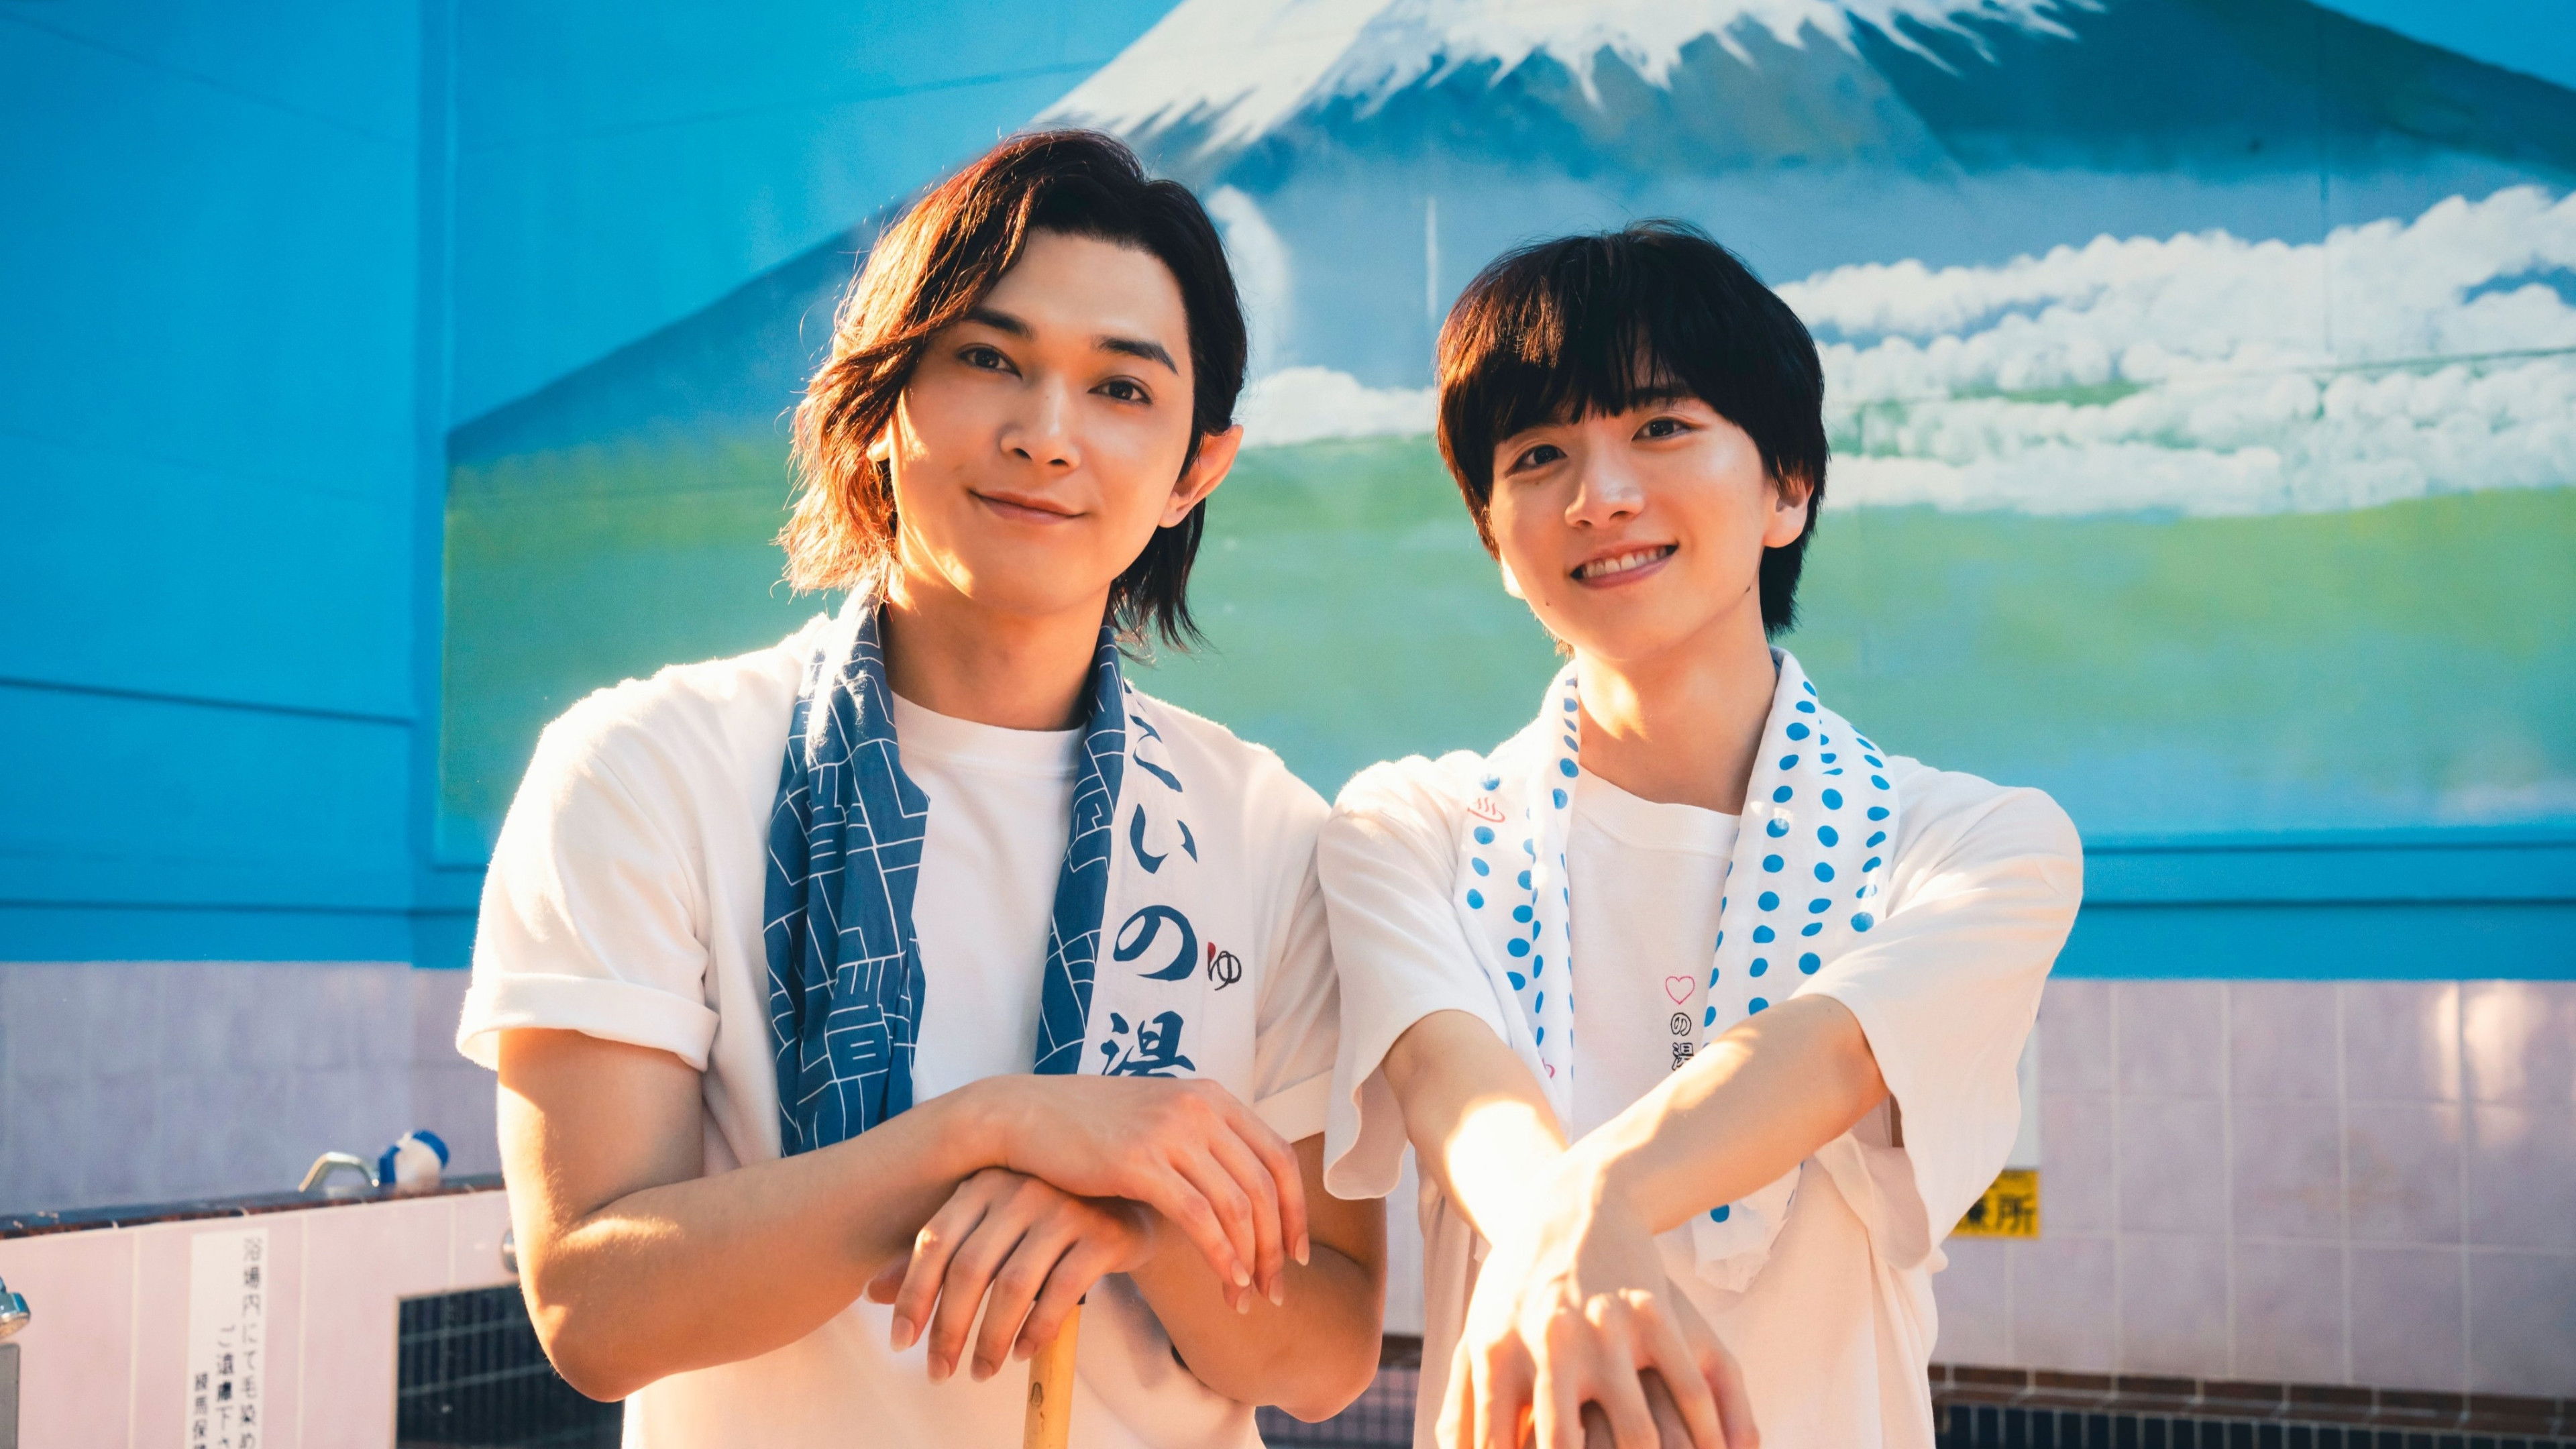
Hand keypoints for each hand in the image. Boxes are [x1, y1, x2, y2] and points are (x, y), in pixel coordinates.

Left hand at [869, 1168, 1158, 1382]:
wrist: (1130, 1202)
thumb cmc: (1044, 1220)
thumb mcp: (989, 1229)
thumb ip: (939, 1257)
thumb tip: (873, 1293)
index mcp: (983, 1183)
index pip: (934, 1242)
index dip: (912, 1297)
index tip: (901, 1344)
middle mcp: (1020, 1188)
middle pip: (969, 1269)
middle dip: (949, 1329)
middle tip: (939, 1372)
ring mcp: (1064, 1208)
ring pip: (1013, 1285)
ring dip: (990, 1338)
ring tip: (981, 1371)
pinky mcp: (1102, 1233)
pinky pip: (1061, 1292)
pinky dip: (1036, 1329)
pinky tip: (1021, 1352)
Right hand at [975, 1074, 1307, 1312]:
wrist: (1023, 1114)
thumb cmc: (1089, 1128)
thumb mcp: (1158, 1119)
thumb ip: (1201, 1143)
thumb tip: (1241, 1191)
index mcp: (1211, 1097)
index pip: (1278, 1157)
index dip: (1297, 1211)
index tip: (1296, 1254)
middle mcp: (1199, 1108)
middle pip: (1265, 1187)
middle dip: (1277, 1246)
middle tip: (1277, 1290)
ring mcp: (1169, 1132)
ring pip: (1236, 1206)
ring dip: (1250, 1260)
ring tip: (1248, 1298)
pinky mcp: (1139, 1161)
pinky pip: (1199, 1217)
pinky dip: (1221, 1255)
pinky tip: (1226, 1283)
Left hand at [1442, 1163, 1754, 1448]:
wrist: (1571, 1203)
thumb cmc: (1517, 1288)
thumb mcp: (1480, 1338)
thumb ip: (1464, 1411)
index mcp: (1498, 1355)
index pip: (1501, 1448)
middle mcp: (1550, 1343)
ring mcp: (1608, 1328)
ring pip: (1639, 1432)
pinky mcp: (1656, 1312)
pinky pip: (1689, 1390)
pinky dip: (1707, 1438)